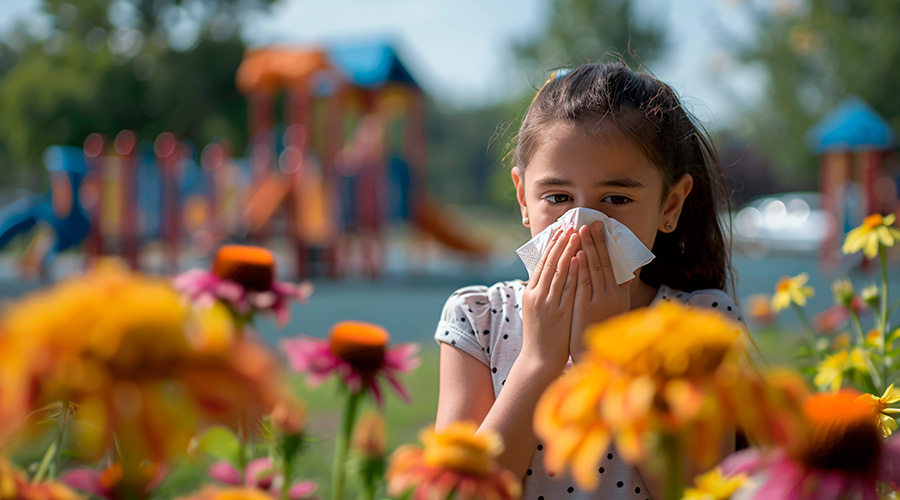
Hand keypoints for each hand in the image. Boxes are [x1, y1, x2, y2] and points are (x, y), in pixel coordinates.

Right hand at [520, 226, 580, 372]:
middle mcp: (536, 296)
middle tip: (569, 225)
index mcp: (530, 294)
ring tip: (576, 235)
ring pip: (558, 272)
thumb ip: (542, 293)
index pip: (540, 264)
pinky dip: (573, 272)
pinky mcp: (558, 313)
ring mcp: (547, 304)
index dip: (550, 246)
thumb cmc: (541, 336)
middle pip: (549, 264)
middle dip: (560, 243)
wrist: (538, 360)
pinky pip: (567, 288)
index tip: (559, 231)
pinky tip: (578, 258)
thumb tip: (551, 276)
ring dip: (567, 251)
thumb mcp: (536, 311)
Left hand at [570, 221, 630, 361]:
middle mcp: (614, 295)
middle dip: (597, 240)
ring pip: (594, 269)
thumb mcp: (613, 310)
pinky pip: (584, 283)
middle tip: (591, 221)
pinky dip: (581, 267)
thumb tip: (625, 274)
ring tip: (582, 231)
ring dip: (588, 248)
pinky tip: (576, 254)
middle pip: (605, 261)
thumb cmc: (599, 329)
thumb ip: (617, 291)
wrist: (590, 354)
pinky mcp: (588, 307)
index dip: (606, 244)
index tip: (602, 228)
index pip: (613, 263)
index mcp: (620, 293)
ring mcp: (601, 301)